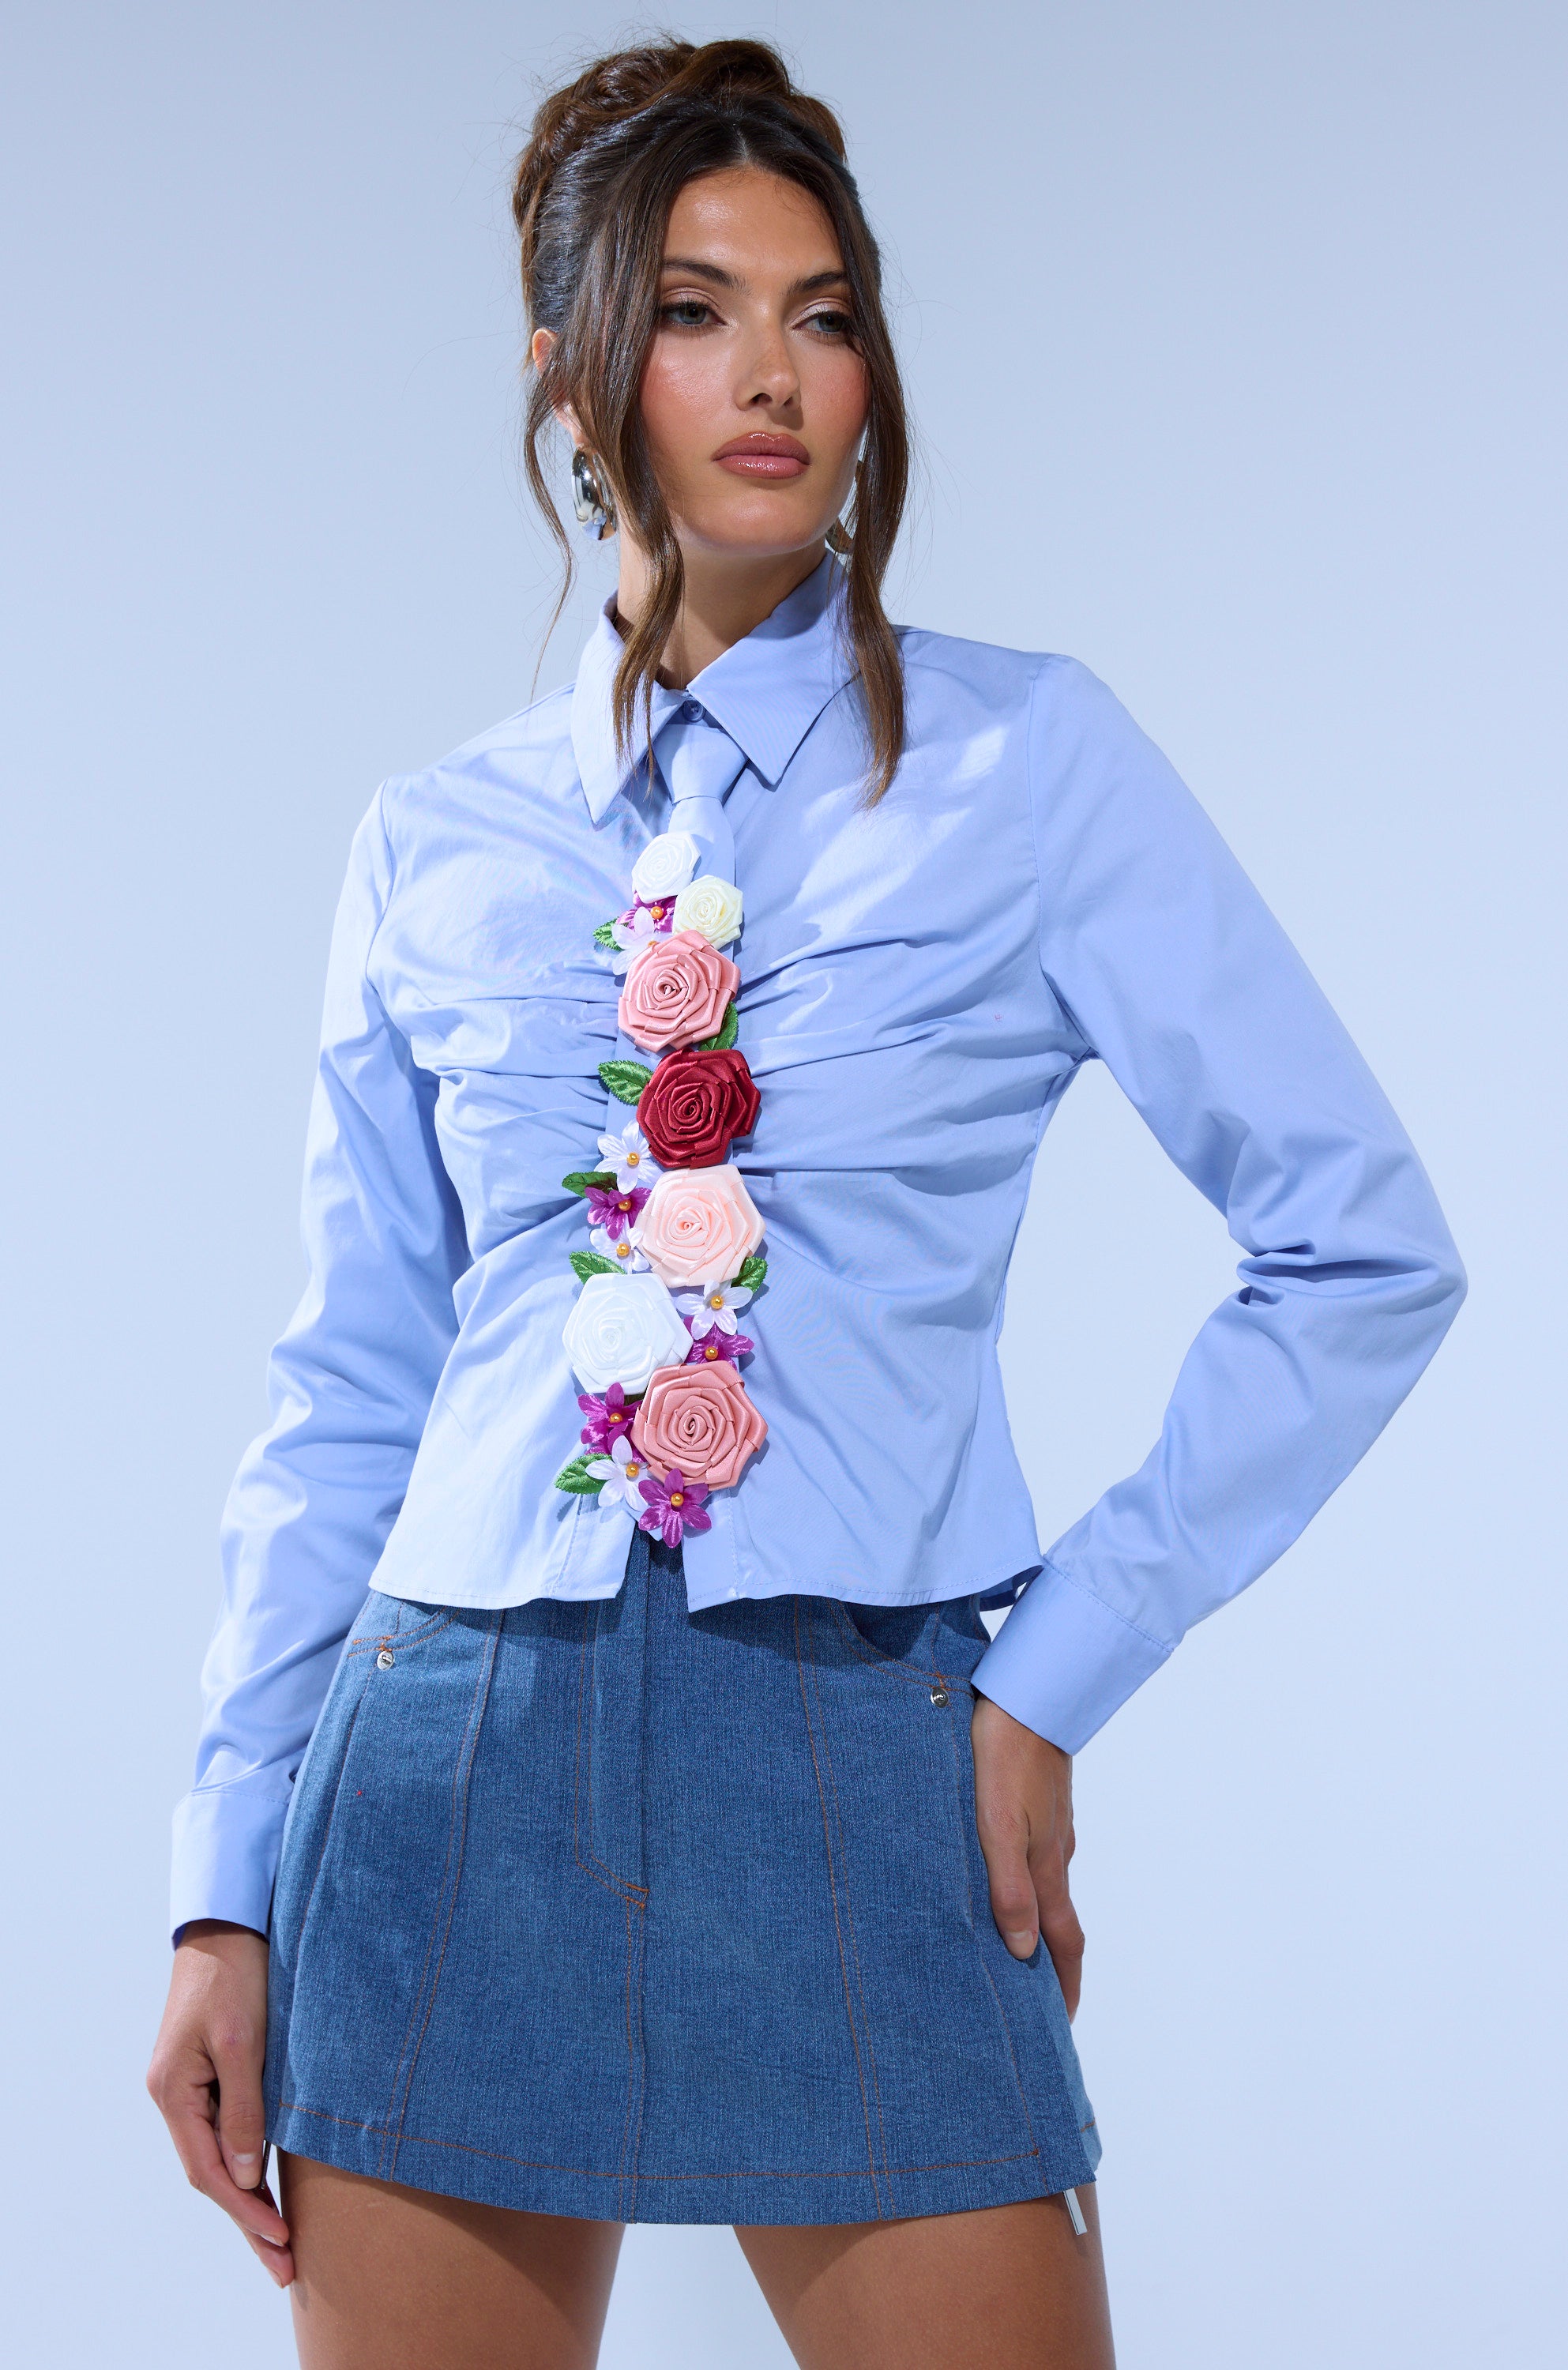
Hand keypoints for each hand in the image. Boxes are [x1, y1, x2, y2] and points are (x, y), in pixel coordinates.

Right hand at [146, 1920, 292, 2284]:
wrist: (229, 1926)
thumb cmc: (237, 1976)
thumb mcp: (244, 2042)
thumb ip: (243, 2108)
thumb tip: (245, 2175)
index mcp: (173, 2093)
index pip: (209, 2171)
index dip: (245, 2210)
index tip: (281, 2240)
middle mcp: (175, 2098)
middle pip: (212, 2175)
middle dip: (248, 2222)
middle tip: (285, 2266)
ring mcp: (190, 2089)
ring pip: (220, 2158)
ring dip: (250, 2199)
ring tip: (282, 2241)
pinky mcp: (210, 2076)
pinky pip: (227, 2133)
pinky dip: (248, 2164)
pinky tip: (268, 2186)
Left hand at [970, 1692, 1084, 2016]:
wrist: (1028, 1693)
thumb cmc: (1005, 1755)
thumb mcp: (997, 1826)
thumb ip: (1009, 1888)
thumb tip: (1024, 1952)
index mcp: (1046, 1866)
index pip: (1063, 1943)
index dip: (1064, 1987)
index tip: (1060, 2026)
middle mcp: (1054, 1852)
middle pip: (1060, 1922)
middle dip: (1054, 1965)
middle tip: (1038, 2000)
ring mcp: (1050, 1825)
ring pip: (1048, 1887)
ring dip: (1040, 1924)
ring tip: (1018, 1947)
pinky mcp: (1039, 1802)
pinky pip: (1037, 1856)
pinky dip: (1029, 1884)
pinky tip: (1007, 1876)